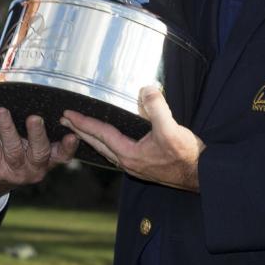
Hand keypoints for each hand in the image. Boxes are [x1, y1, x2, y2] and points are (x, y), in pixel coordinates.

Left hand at [0, 107, 77, 211]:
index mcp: (47, 160)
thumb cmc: (11, 154)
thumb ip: (34, 128)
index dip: (68, 147)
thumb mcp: (27, 145)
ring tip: (1, 111)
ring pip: (12, 148)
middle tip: (34, 118)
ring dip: (7, 127)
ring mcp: (14, 170)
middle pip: (39, 151)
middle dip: (37, 134)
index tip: (72, 136)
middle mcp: (34, 167)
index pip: (62, 155)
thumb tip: (34, 92)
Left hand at [60, 85, 205, 190]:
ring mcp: (135, 165)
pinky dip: (106, 143)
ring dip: (91, 138)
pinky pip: (116, 152)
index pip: (100, 134)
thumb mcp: (172, 129)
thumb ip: (157, 108)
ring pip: (105, 149)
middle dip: (79, 130)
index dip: (83, 122)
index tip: (67, 113)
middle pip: (97, 143)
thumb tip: (146, 89)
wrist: (202, 175)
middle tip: (63, 121)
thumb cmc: (187, 155)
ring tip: (80, 129)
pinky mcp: (143, 165)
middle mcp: (128, 162)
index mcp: (129, 154)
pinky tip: (108, 140)